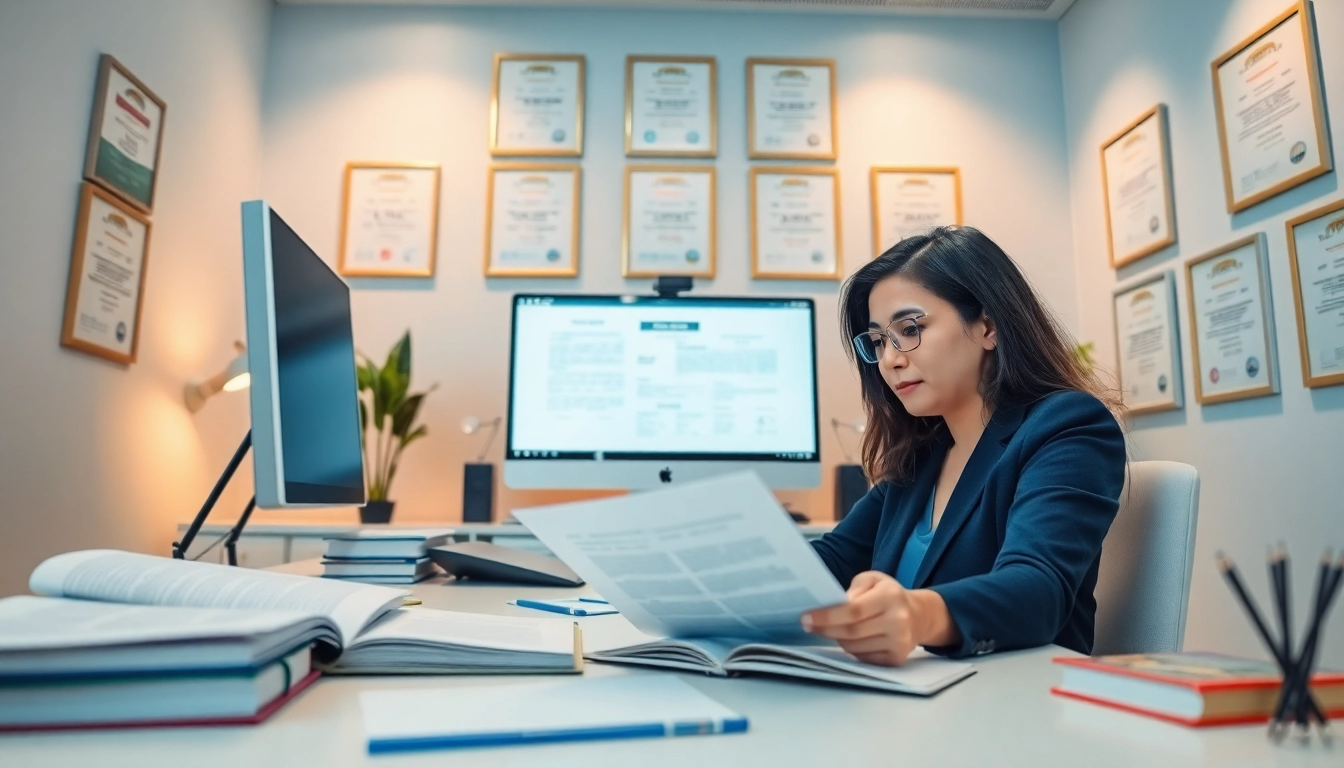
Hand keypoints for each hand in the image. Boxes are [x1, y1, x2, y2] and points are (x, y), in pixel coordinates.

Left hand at [802, 571, 946, 665]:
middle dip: (825, 629)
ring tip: (831, 629)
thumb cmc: (888, 595)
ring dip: (837, 639)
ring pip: (855, 647)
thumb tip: (836, 605)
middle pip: (852, 632)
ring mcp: (899, 643)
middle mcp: (898, 621)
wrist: (918, 616)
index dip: (828, 616)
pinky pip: (863, 658)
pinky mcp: (896, 659)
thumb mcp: (873, 579)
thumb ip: (854, 588)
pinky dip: (851, 649)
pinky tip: (848, 639)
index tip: (806, 617)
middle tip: (808, 625)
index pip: (853, 610)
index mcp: (890, 596)